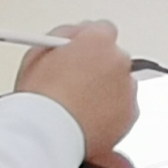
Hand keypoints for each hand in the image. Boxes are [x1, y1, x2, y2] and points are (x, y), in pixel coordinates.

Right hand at [13, 21, 137, 164]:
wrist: (47, 136)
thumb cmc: (39, 99)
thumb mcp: (36, 54)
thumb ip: (60, 40)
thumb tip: (69, 39)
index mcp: (98, 41)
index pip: (101, 30)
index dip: (87, 44)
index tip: (78, 53)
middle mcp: (119, 61)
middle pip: (112, 58)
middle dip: (96, 68)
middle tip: (73, 84)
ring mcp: (127, 89)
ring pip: (119, 84)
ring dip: (105, 91)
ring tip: (77, 107)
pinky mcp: (130, 115)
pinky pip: (123, 109)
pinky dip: (110, 114)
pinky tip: (86, 121)